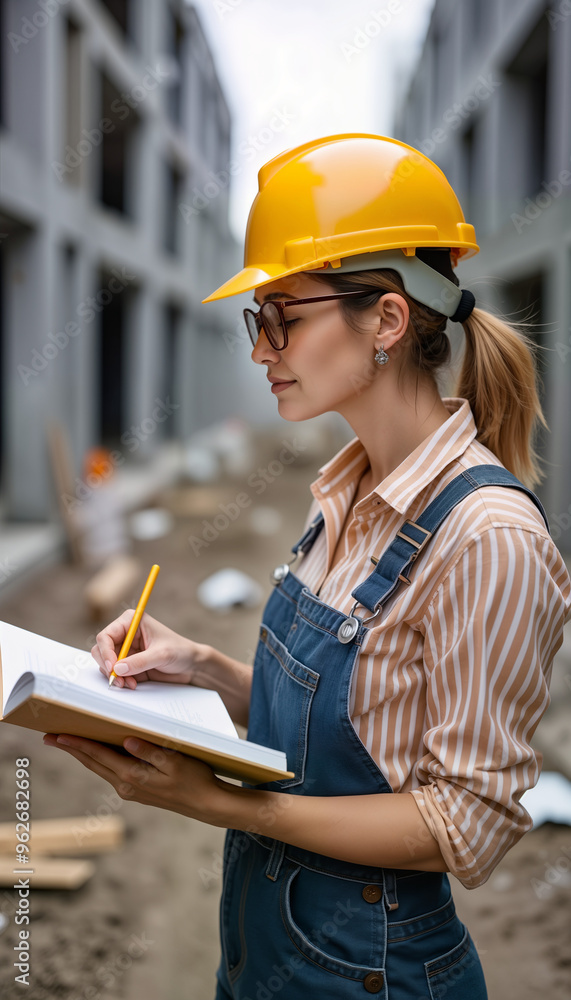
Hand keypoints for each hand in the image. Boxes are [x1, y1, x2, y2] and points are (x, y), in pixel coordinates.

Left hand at [42, 733, 228, 824]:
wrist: (206, 804)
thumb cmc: (195, 779)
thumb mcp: (175, 761)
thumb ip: (150, 751)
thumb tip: (127, 741)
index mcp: (133, 776)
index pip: (99, 756)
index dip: (77, 744)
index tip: (58, 736)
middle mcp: (126, 785)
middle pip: (92, 763)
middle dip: (71, 749)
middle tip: (50, 737)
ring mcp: (130, 790)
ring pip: (99, 768)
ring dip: (82, 755)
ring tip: (67, 743)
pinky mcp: (136, 790)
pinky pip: (110, 771)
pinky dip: (98, 760)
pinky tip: (96, 753)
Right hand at [91, 611, 204, 689]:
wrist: (191, 664)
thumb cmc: (181, 651)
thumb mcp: (162, 655)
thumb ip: (139, 662)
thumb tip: (117, 668)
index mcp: (131, 621)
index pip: (106, 635)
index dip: (105, 652)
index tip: (112, 667)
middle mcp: (125, 634)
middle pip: (101, 650)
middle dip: (108, 666)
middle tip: (117, 680)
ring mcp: (126, 649)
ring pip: (106, 663)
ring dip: (114, 675)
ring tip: (128, 683)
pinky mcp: (128, 663)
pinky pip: (115, 673)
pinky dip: (120, 680)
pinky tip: (131, 684)